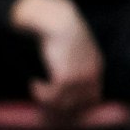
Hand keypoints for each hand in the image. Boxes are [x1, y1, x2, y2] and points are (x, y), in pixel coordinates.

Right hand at [11, 0, 101, 118]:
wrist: (58, 22)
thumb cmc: (61, 30)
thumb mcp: (75, 49)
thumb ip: (74, 65)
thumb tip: (59, 79)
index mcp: (96, 68)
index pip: (92, 98)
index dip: (76, 106)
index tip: (58, 105)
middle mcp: (91, 75)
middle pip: (78, 106)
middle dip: (59, 107)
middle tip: (43, 102)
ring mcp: (80, 79)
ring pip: (63, 104)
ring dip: (47, 99)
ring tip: (36, 88)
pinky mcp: (66, 79)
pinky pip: (52, 97)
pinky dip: (40, 93)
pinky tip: (34, 83)